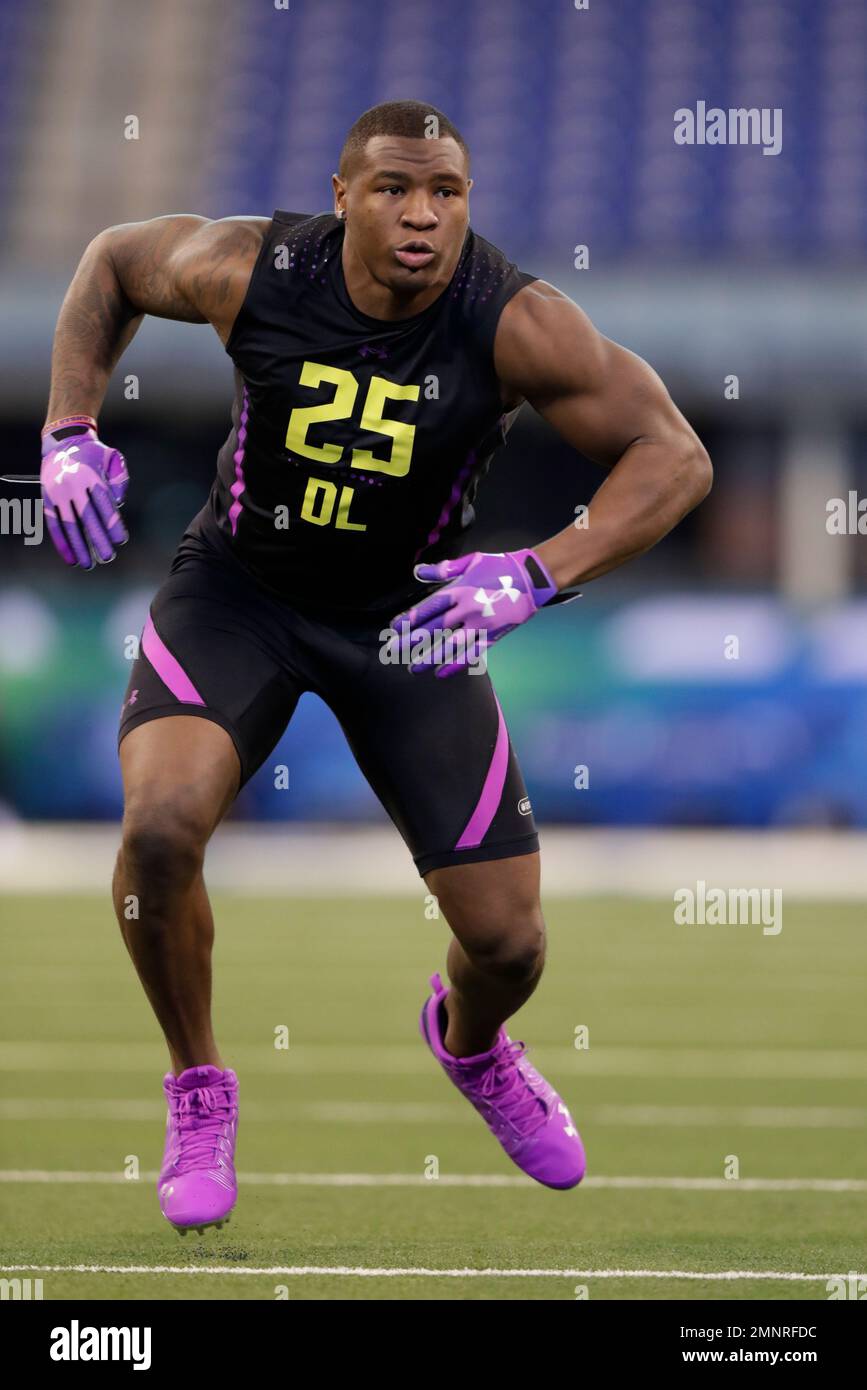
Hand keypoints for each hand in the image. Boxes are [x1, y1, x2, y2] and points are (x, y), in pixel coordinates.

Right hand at [40, 416, 128, 567]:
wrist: (63, 441)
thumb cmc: (94, 453)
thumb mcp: (113, 458)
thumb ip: (120, 479)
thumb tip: (117, 503)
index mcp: (92, 477)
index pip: (104, 506)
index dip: (113, 524)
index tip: (120, 540)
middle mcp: (74, 486)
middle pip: (88, 519)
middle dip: (98, 540)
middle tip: (108, 557)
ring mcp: (58, 493)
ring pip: (70, 525)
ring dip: (79, 547)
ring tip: (88, 564)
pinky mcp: (48, 499)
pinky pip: (54, 524)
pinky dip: (62, 543)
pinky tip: (70, 557)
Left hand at [392, 548, 558, 677]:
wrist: (532, 579)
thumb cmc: (500, 566)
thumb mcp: (471, 561)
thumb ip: (444, 569)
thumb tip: (418, 572)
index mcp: (461, 590)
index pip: (429, 607)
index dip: (411, 618)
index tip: (395, 627)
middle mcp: (468, 610)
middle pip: (435, 629)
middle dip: (412, 641)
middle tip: (393, 650)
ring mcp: (481, 626)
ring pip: (450, 646)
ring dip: (430, 658)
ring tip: (413, 668)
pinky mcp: (494, 636)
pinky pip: (472, 654)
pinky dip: (456, 665)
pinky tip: (441, 673)